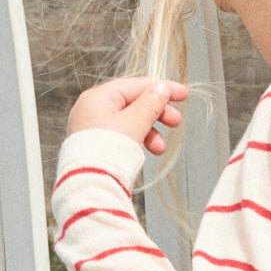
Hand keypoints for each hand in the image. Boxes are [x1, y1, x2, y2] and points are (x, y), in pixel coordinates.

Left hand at [66, 77, 188, 155]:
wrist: (89, 185)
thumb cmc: (107, 152)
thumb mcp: (135, 122)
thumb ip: (151, 103)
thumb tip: (161, 89)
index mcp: (98, 97)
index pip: (135, 85)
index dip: (161, 88)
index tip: (182, 94)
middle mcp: (91, 110)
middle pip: (133, 103)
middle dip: (157, 114)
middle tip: (175, 121)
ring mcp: (91, 128)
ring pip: (129, 122)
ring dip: (149, 132)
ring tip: (160, 147)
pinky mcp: (95, 145)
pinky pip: (121, 136)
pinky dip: (137, 141)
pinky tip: (147, 152)